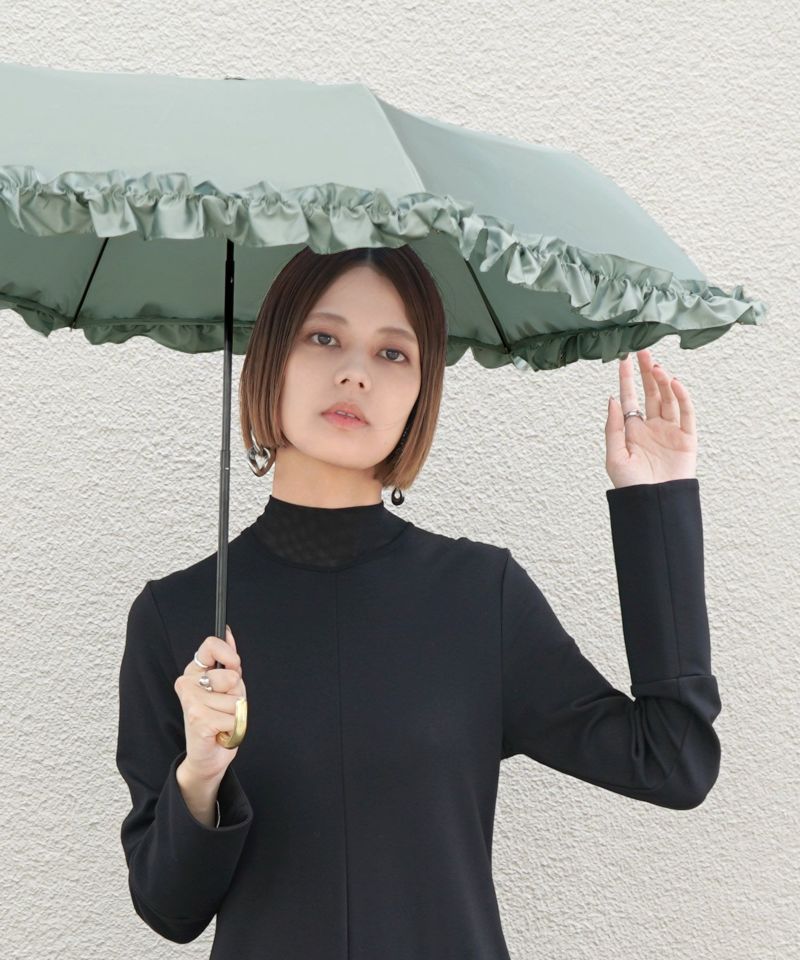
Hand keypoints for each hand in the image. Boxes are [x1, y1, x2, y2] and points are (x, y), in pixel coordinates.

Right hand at [173, 625, 246, 779]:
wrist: (207, 756)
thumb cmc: (218, 719)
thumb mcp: (227, 687)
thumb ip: (228, 661)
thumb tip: (228, 632)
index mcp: (194, 672)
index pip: (210, 645)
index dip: (229, 655)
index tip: (234, 667)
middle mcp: (187, 683)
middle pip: (231, 676)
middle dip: (238, 694)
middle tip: (225, 707)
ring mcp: (192, 701)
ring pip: (236, 700)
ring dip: (236, 714)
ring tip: (222, 721)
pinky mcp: (199, 719)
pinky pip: (235, 717)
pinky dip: (235, 728)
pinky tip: (220, 732)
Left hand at [605, 349, 696, 488]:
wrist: (653, 505)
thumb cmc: (631, 486)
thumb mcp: (614, 456)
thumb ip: (613, 427)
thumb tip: (612, 399)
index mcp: (633, 430)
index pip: (629, 398)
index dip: (627, 379)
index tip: (623, 360)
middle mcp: (652, 427)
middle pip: (651, 393)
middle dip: (646, 373)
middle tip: (643, 352)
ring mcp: (670, 431)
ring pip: (668, 399)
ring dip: (662, 382)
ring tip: (655, 367)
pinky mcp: (687, 438)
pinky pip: (686, 413)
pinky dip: (682, 397)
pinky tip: (674, 383)